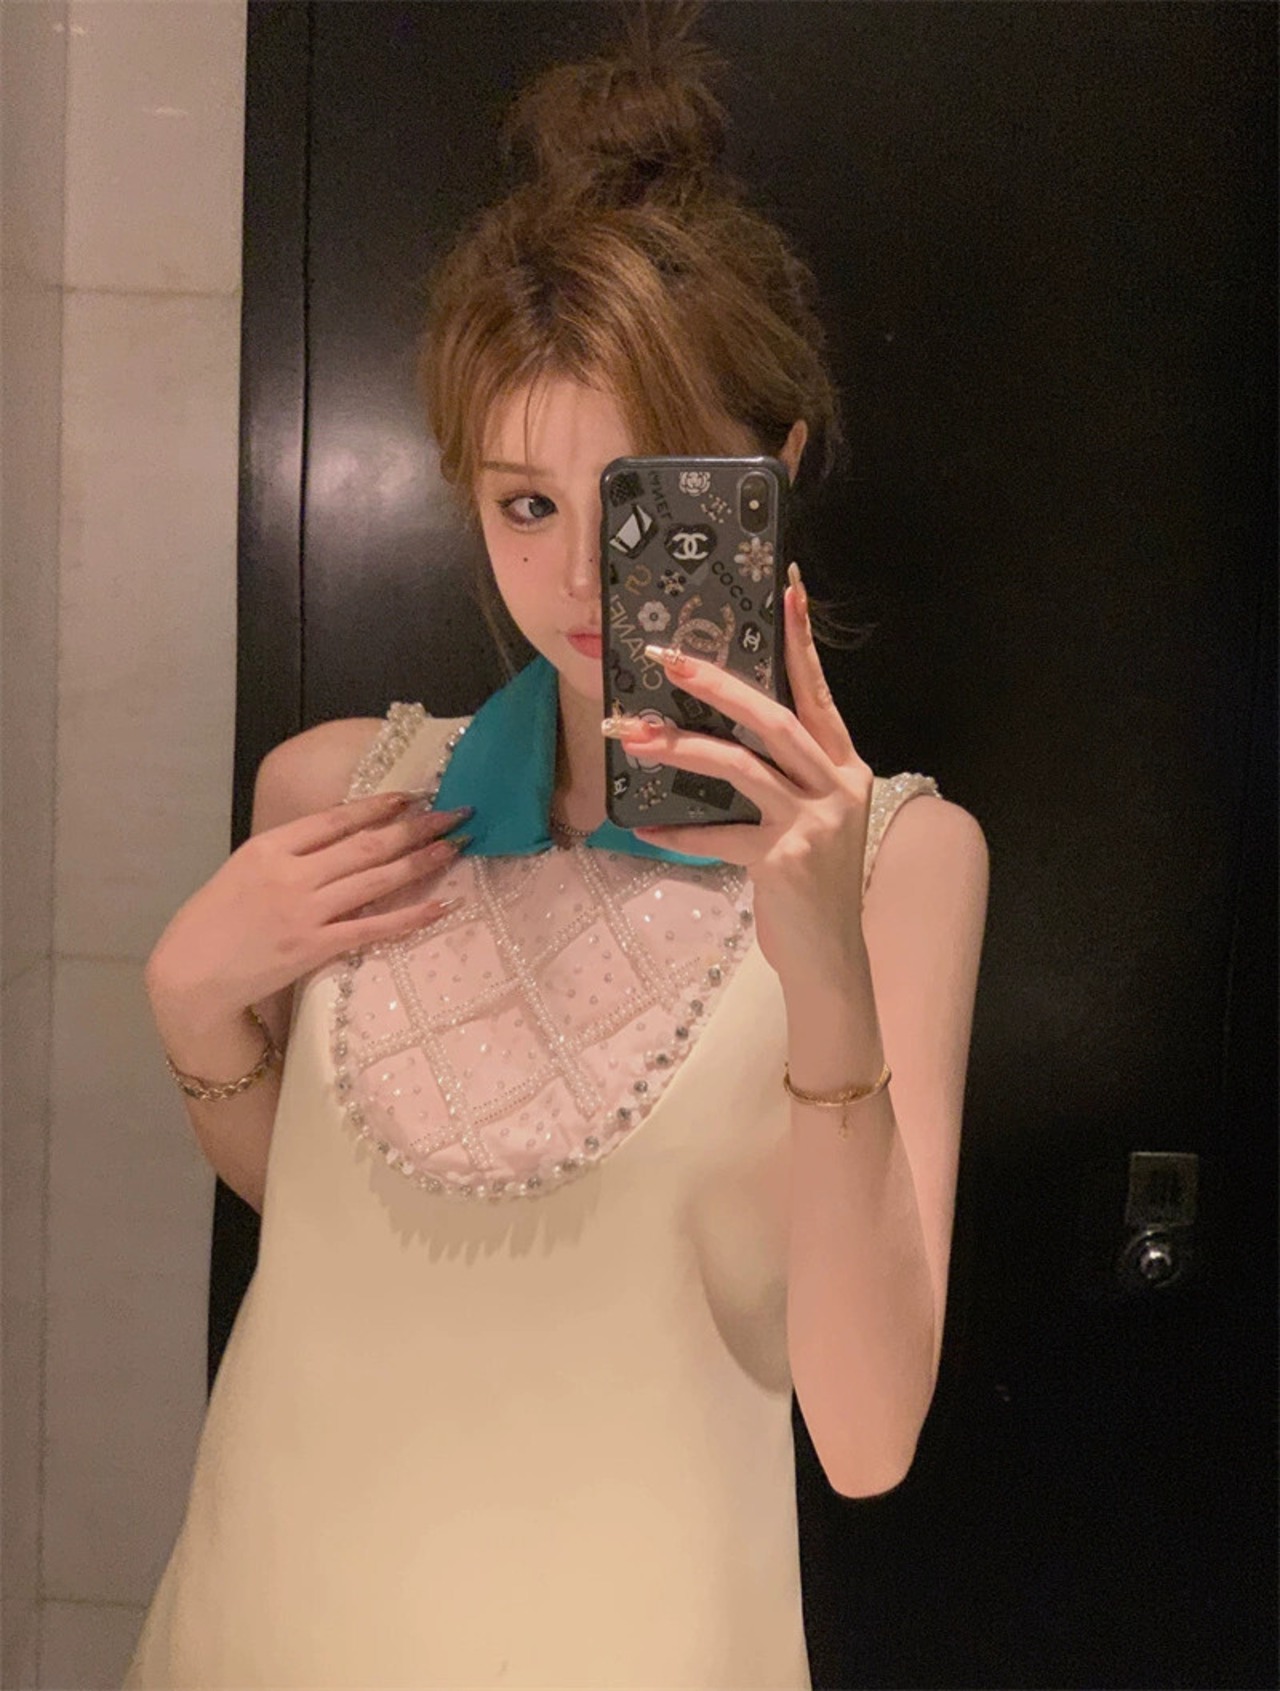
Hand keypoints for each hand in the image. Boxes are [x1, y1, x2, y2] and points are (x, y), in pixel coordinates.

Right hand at [144, 792, 471, 1020]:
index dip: (379, 806)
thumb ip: (288, 854)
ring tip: (455, 846)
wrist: (189, 976)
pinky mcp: (315, 947)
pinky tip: (440, 905)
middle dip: (416, 827)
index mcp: (269, 847)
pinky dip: (410, 916)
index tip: (413, 796)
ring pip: (376, 880)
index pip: (335, 819)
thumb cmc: (212, 923)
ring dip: (421, 861)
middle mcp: (291, 874)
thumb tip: (339, 839)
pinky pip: (373, 927)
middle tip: (456, 813)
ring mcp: (305, 912)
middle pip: (366, 845)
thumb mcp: (242, 871)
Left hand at [616, 564, 872, 991]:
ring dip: (683, 746)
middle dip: (718, 685)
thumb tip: (714, 739)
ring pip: (742, 767)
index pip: (820, 694)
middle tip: (669, 658)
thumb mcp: (808, 823)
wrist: (831, 960)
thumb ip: (780, 782)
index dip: (803, 642)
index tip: (787, 590)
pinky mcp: (784, 861)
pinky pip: (719, 836)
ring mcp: (814, 825)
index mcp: (845, 770)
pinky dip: (677, 832)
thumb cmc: (812, 888)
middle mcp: (837, 789)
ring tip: (634, 735)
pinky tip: (641, 827)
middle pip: (775, 720)